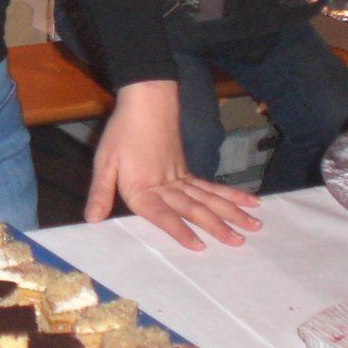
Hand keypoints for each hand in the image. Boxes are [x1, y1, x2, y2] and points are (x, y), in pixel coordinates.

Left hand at [84, 80, 260, 249]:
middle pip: (194, 208)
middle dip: (218, 227)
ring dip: (232, 212)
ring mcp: (181, 177)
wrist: (146, 102)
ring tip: (255, 226)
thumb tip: (92, 219)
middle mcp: (166, 186)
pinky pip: (211, 186)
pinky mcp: (187, 170)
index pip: (162, 214)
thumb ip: (100, 192)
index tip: (199, 246)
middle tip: (239, 242)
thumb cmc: (122, 132)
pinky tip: (248, 201)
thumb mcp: (104, 162)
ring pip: (210, 198)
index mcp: (143, 188)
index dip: (179, 230)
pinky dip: (230, 195)